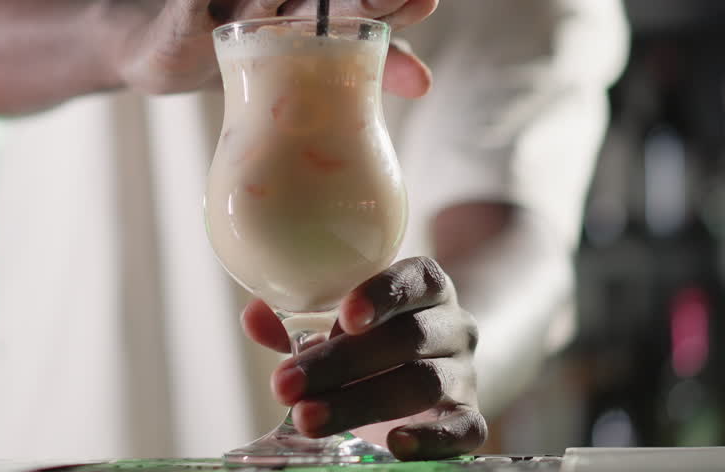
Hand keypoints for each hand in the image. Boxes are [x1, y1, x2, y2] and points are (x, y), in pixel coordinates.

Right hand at [113, 0, 437, 96]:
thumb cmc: (242, 59)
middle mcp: (275, 3)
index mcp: (305, 19)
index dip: (390, 6)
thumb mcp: (296, 71)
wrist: (163, 53)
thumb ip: (359, 73)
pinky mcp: (183, 17)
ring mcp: (229, 6)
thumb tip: (426, 82)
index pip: (354, 11)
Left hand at [242, 257, 485, 459]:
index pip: (415, 279)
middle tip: (285, 385)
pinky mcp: (470, 418)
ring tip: (306, 417)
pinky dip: (431, 438)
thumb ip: (296, 321)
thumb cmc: (373, 343)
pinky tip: (394, 444)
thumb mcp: (336, 326)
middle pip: (407, 338)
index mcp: (425, 288)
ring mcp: (464, 374)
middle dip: (341, 363)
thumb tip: (254, 317)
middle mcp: (453, 326)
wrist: (433, 376)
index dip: (383, 294)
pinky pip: (465, 429)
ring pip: (422, 384)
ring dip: (359, 403)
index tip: (344, 316)